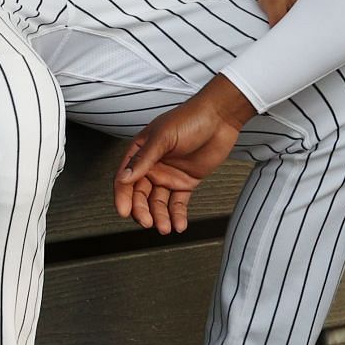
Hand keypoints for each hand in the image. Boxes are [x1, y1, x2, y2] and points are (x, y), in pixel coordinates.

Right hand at [115, 75, 252, 233]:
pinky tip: (178, 225)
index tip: (124, 212)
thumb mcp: (164, 137)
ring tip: (165, 227)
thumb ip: (144, 159)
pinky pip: (178, 203)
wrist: (221, 117)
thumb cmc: (191, 118)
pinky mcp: (186, 182)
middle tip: (148, 222)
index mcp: (142, 152)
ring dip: (160, 217)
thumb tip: (124, 177)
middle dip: (143, 211)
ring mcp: (169, 175)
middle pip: (141, 195)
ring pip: (159, 202)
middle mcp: (153, 166)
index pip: (126, 179)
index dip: (123, 196)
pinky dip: (177, 215)